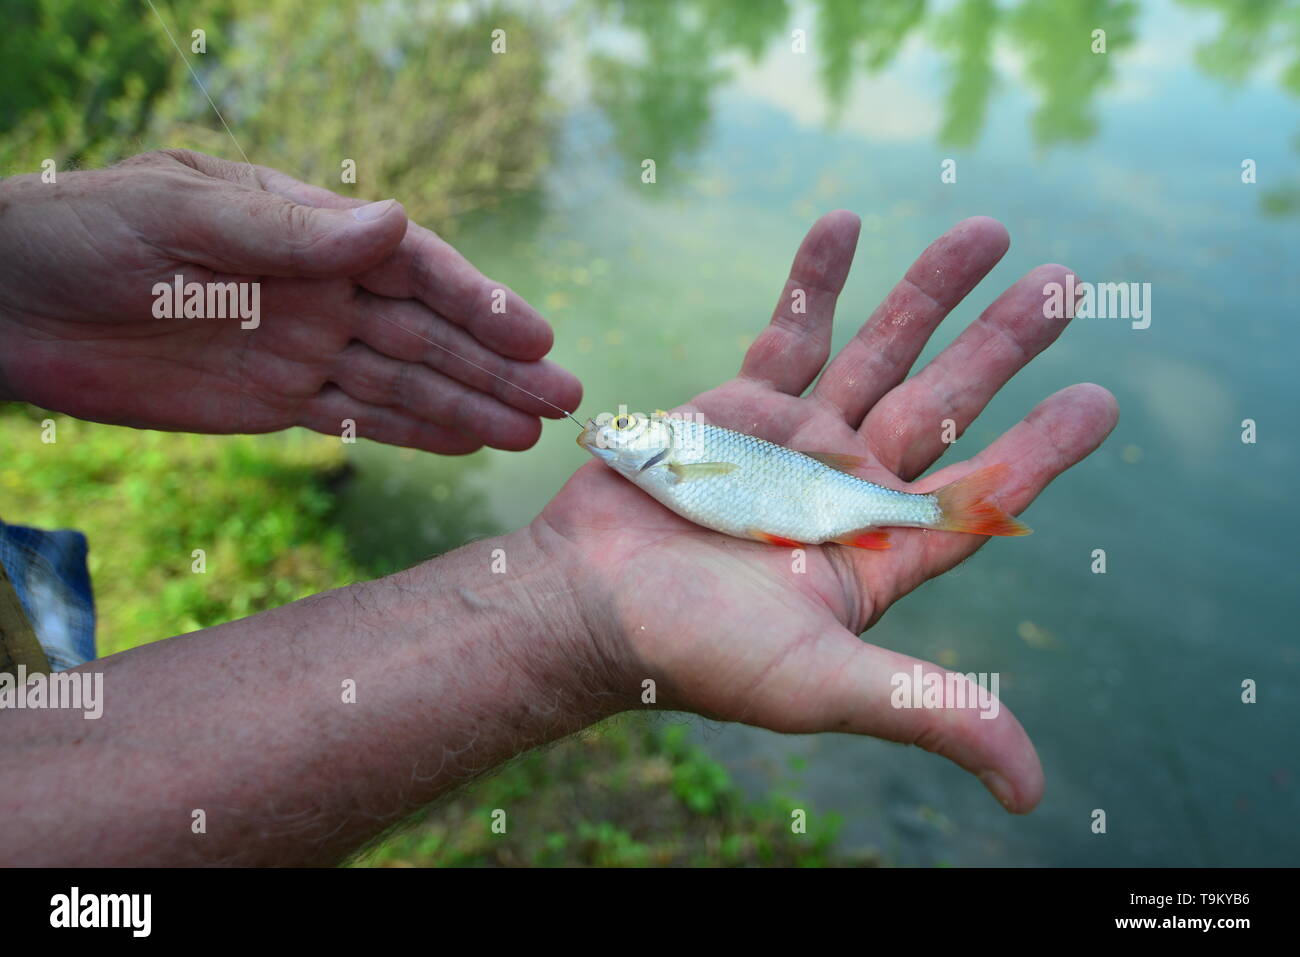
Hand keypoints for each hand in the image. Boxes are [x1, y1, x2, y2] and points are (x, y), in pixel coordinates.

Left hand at [0, 149, 579, 451]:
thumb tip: (393, 226)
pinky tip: (464, 443)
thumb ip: (289, 233)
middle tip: (567, 398)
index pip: (412, 268)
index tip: (535, 337)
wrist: (8, 305)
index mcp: (305, 232)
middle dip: (496, 365)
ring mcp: (301, 347)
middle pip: (426, 332)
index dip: (477, 303)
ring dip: (470, 406)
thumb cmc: (81, 233)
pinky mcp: (273, 401)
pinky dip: (412, 432)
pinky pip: (357, 417)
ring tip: (534, 432)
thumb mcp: (181, 217)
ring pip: (404, 381)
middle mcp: (319, 289)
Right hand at [536, 212, 1117, 811]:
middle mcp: (847, 491)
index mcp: (879, 554)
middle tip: (1065, 285)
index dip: (1042, 449)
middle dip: (1003, 345)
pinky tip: (846, 221)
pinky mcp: (737, 407)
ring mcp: (795, 442)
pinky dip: (816, 281)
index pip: (979, 494)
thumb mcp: (822, 686)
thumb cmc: (697, 654)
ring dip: (929, 292)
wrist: (585, 606)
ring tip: (988, 230)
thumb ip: (928, 711)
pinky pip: (790, 333)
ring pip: (879, 352)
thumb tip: (1031, 792)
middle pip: (947, 404)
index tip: (1100, 401)